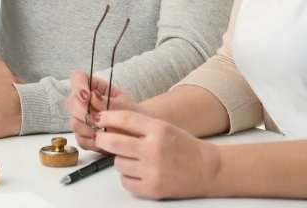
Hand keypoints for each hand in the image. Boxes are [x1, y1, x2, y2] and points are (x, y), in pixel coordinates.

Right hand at [65, 70, 140, 151]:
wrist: (140, 134)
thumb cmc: (133, 115)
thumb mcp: (123, 105)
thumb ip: (106, 102)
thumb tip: (91, 96)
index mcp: (94, 87)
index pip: (77, 78)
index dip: (78, 86)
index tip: (86, 96)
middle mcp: (84, 102)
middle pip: (71, 102)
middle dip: (82, 111)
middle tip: (96, 118)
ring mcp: (82, 119)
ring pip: (74, 123)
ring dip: (89, 129)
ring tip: (104, 131)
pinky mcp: (83, 136)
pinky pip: (80, 140)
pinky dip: (91, 142)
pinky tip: (103, 142)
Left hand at [93, 109, 220, 199]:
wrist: (207, 170)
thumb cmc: (184, 147)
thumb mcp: (164, 127)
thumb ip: (139, 125)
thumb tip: (108, 123)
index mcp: (159, 130)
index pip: (124, 119)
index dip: (107, 117)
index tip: (98, 118)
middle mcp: (154, 150)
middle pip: (114, 142)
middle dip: (102, 138)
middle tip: (100, 137)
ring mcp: (153, 171)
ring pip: (118, 162)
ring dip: (120, 159)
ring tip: (132, 157)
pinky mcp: (153, 189)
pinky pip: (125, 181)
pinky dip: (127, 176)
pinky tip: (136, 171)